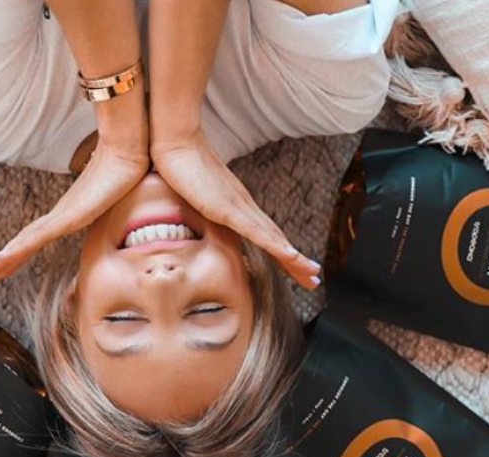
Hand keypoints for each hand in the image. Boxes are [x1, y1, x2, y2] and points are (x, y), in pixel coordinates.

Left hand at [0, 144, 149, 285]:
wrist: (130, 151)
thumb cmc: (127, 171)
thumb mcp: (119, 200)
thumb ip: (113, 206)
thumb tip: (123, 209)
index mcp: (68, 213)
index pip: (37, 238)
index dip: (19, 252)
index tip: (2, 265)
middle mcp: (60, 214)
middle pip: (25, 243)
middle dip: (2, 262)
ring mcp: (62, 215)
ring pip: (24, 243)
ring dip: (1, 261)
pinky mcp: (68, 216)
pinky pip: (37, 238)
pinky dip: (17, 251)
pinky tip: (1, 260)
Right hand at [151, 130, 321, 288]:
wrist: (175, 145)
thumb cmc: (180, 168)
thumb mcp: (193, 197)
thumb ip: (201, 209)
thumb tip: (198, 218)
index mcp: (238, 206)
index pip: (265, 234)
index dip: (282, 253)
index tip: (296, 268)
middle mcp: (245, 206)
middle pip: (276, 239)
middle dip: (296, 262)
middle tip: (314, 279)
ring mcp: (239, 207)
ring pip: (273, 238)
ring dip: (294, 258)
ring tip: (311, 274)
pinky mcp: (228, 208)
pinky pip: (256, 231)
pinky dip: (275, 245)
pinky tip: (290, 256)